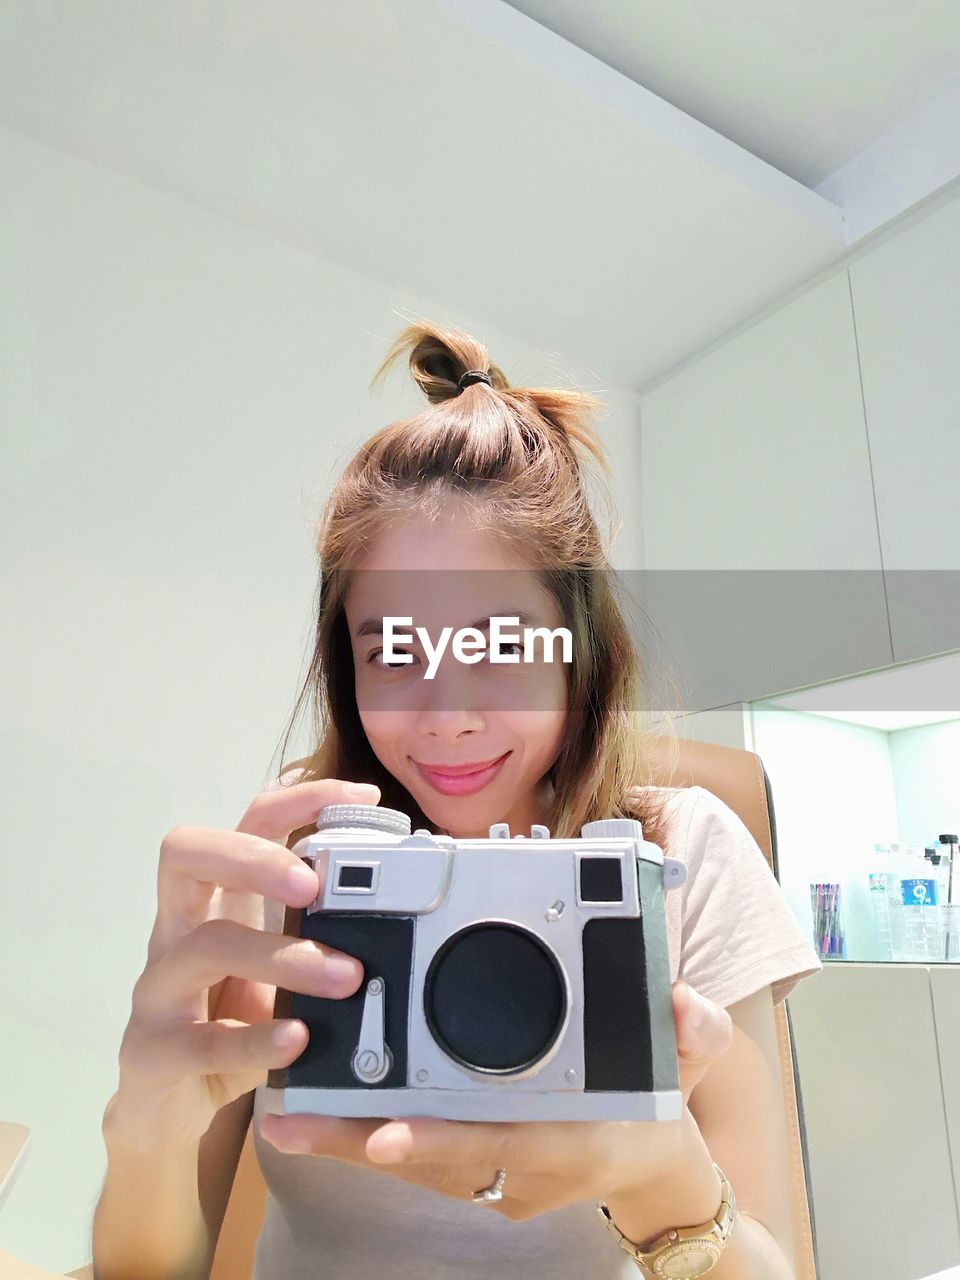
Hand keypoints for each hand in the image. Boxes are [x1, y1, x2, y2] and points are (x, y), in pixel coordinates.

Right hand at [103, 777, 380, 1152]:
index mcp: (216, 898)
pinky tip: (296, 1039)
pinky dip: (253, 1039)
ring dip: (280, 955)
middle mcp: (179, 930)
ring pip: (204, 947)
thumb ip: (314, 932)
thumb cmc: (229, 1020)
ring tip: (344, 976)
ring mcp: (159, 990)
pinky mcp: (154, 1053)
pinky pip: (199, 1041)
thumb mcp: (275, 967)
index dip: (298, 800)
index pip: (246, 822)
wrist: (164, 1108)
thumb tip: (397, 905)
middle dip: (255, 858)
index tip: (362, 798)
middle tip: (314, 884)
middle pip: (188, 855)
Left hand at [259, 980, 732, 1221]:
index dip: (442, 1141)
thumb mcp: (688, 1067)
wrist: (651, 1170)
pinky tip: (319, 1115)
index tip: (385, 1134)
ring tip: (285, 1116)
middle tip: (293, 1120)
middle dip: (360, 1141)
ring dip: (348, 1140)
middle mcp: (521, 1172)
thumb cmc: (658, 1115)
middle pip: (431, 1158)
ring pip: (411, 1161)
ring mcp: (495, 1177)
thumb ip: (692, 1033)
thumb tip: (685, 1004)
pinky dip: (366, 1137)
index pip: (500, 1145)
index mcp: (568, 1146)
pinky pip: (415, 1154)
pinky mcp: (476, 1169)